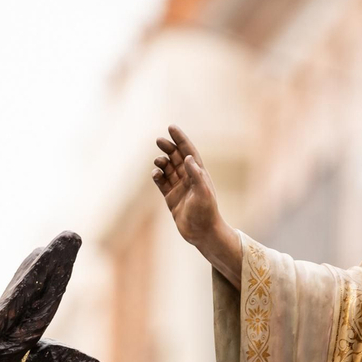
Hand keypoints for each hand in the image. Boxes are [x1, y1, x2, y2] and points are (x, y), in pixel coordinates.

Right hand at [153, 125, 240, 284]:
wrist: (203, 234)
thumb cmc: (206, 213)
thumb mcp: (203, 193)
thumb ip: (196, 175)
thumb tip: (187, 158)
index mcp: (199, 174)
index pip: (188, 152)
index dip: (181, 139)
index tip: (171, 127)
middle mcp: (190, 179)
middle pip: (177, 158)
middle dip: (169, 147)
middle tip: (159, 140)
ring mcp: (180, 188)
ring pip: (168, 169)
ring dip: (162, 162)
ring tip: (157, 161)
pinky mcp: (171, 199)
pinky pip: (162, 183)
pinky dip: (157, 177)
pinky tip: (155, 174)